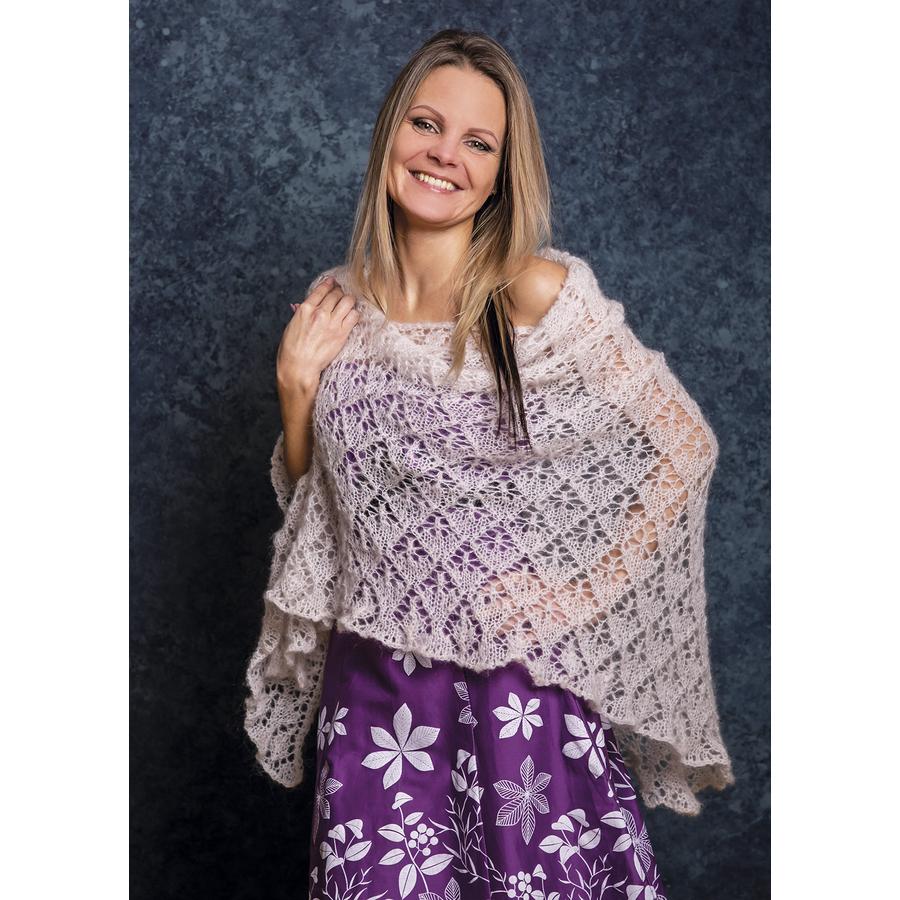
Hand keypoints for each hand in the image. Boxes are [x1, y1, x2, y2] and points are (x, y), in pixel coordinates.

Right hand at [277, 275, 359, 390]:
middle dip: (339, 292)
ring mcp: (332, 323)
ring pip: (348, 301)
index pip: (322, 289)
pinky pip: (354, 316)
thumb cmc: (291, 349)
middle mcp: (320, 313)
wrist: (299, 367)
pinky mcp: (342, 333)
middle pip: (336, 294)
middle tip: (341, 294)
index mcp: (306, 309)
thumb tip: (301, 305)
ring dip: (349, 301)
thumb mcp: (292, 326)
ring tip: (348, 304)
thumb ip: (300, 313)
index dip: (329, 283)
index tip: (333, 282)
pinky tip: (351, 315)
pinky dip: (354, 313)